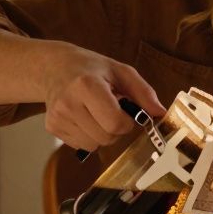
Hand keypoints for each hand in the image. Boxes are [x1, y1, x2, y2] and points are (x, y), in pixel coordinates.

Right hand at [39, 41, 164, 151]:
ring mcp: (58, 117)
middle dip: (115, 128)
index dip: (127, 121)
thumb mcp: (120, 71)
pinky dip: (89, 136)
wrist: (54, 67)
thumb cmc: (92, 69)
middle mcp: (68, 103)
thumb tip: (160, 113)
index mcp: (87, 85)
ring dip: (102, 134)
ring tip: (96, 114)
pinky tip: (84, 118)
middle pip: (105, 137)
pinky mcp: (52, 128)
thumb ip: (143, 92)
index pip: (115, 122)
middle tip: (110, 110)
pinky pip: (81, 146)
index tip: (125, 110)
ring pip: (94, 145)